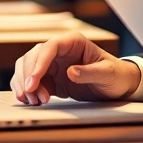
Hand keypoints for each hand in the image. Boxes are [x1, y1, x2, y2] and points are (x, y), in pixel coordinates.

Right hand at [9, 32, 141, 104]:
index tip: (33, 81)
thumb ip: (90, 72)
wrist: (118, 86)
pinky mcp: (50, 78)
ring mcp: (53, 64)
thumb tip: (70, 72)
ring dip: (25, 84)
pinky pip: (30, 81)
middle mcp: (60, 51)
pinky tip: (31, 101)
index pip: (49, 48)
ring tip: (34, 101)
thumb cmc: (116, 74)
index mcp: (73, 42)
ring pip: (27, 68)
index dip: (38, 64)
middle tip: (31, 95)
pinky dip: (26, 90)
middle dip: (28, 76)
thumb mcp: (108, 73)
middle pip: (33, 57)